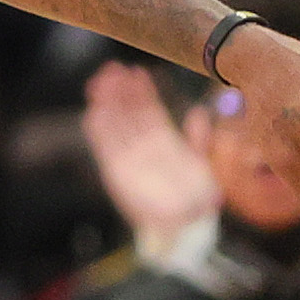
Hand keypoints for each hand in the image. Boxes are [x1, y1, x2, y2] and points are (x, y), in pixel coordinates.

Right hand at [82, 62, 218, 259]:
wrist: (181, 230)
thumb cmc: (195, 202)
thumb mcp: (205, 168)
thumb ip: (199, 142)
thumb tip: (199, 114)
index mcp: (164, 142)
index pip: (150, 111)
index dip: (143, 92)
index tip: (137, 72)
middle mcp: (144, 146)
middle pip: (128, 113)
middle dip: (120, 91)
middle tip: (112, 69)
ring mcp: (129, 158)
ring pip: (115, 124)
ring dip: (107, 103)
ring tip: (100, 82)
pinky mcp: (116, 172)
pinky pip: (105, 148)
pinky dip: (99, 131)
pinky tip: (94, 112)